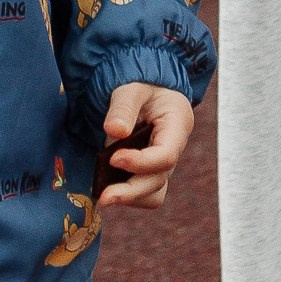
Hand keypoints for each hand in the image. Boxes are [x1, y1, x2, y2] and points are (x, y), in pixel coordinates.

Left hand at [97, 82, 194, 211]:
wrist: (144, 87)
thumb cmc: (141, 84)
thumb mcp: (131, 87)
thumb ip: (123, 107)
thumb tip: (114, 130)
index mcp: (177, 125)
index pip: (166, 155)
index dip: (141, 162)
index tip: (114, 158)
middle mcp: (174, 148)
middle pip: (159, 180)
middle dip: (131, 191)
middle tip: (103, 196)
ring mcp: (163, 163)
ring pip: (153, 193)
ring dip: (130, 197)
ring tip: (103, 196)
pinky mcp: (150, 171)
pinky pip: (144, 193)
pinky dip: (127, 195)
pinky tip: (106, 188)